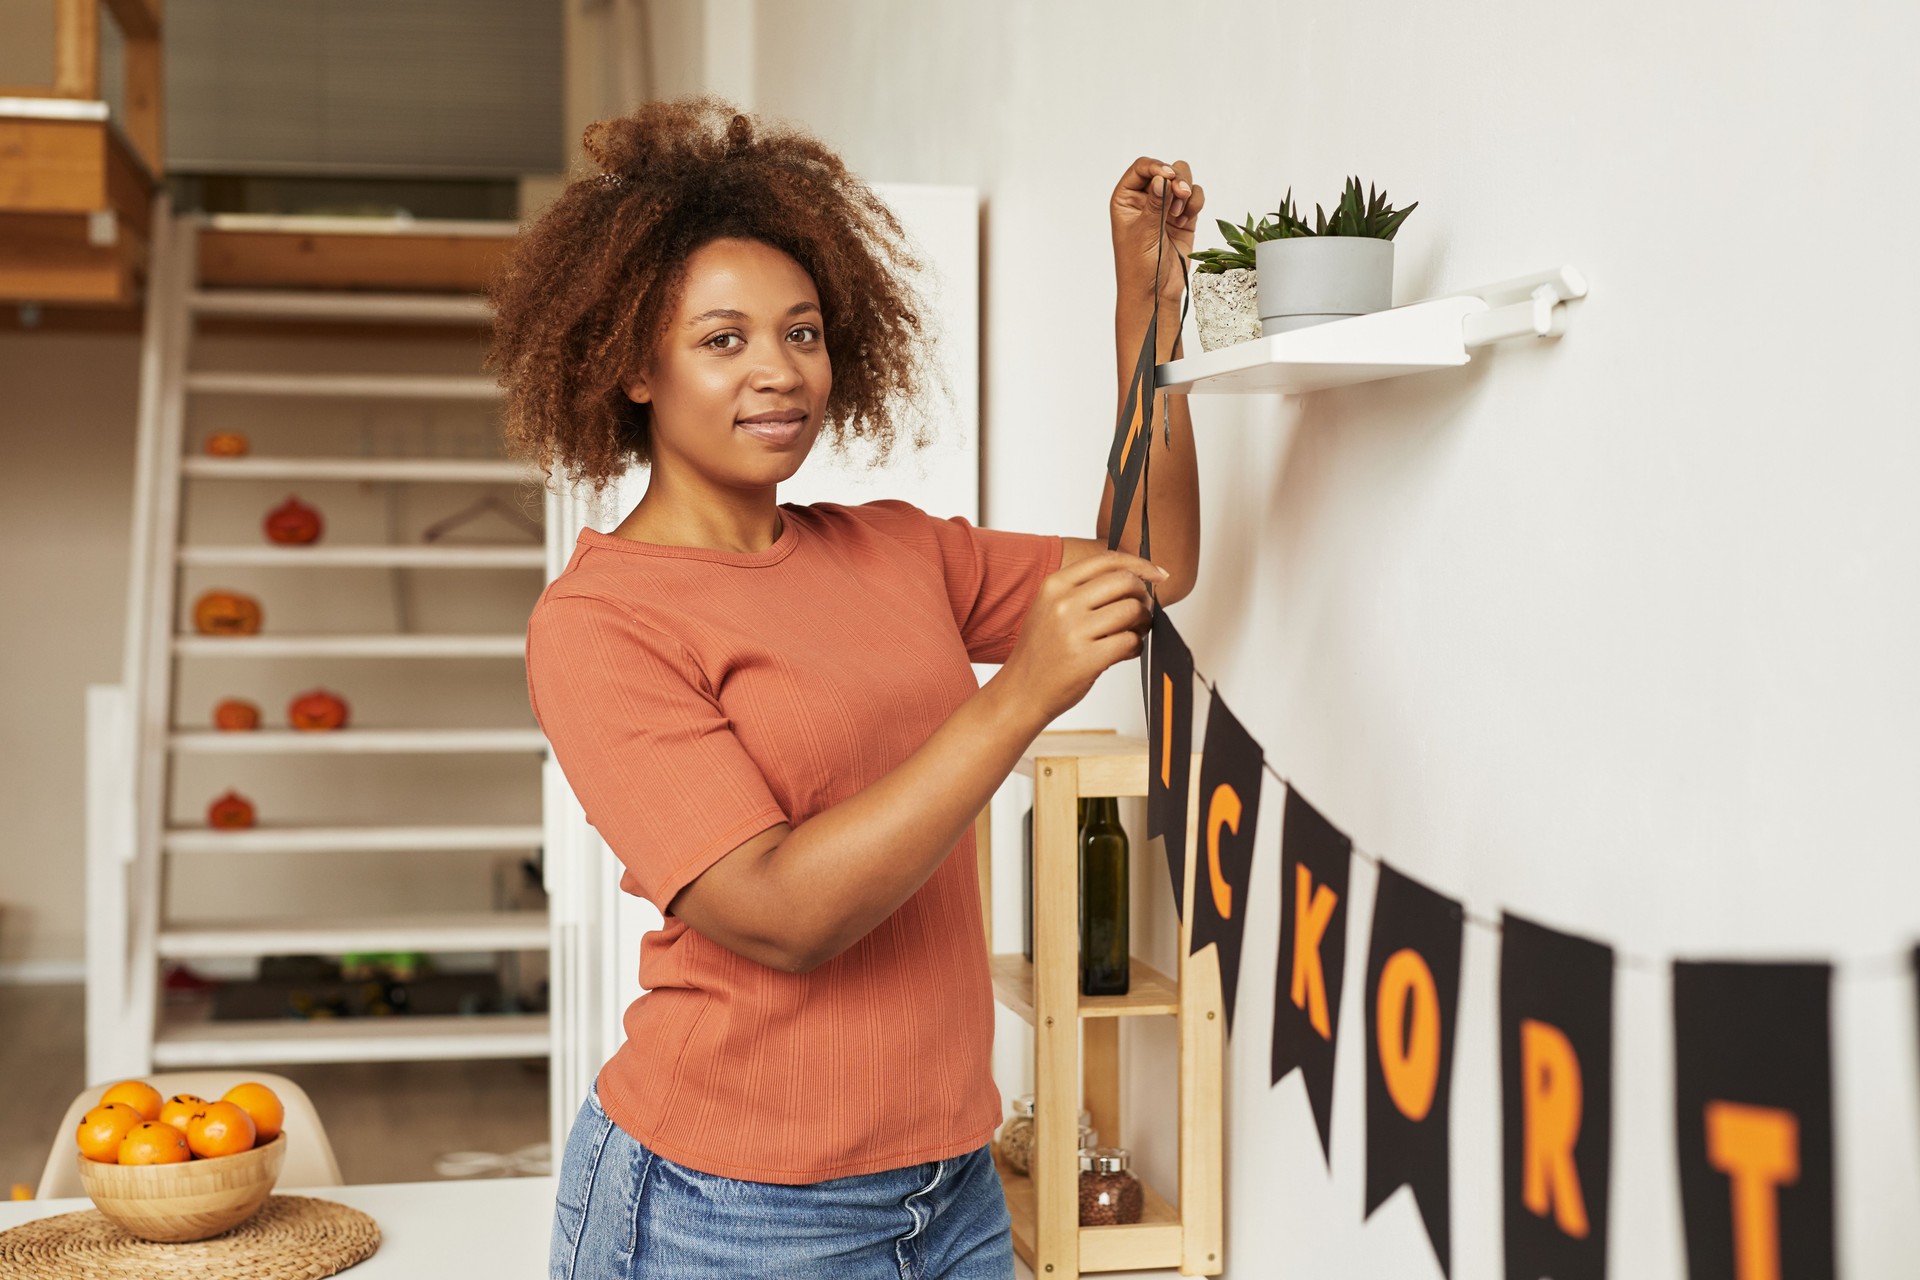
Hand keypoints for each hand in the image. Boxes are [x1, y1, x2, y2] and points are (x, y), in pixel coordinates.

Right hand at [1001, 551, 1164, 723]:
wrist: (1020, 691)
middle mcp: (1063, 603)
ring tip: (1134, 633)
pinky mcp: (1087, 658)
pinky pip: (1130, 641)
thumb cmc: (1041, 652)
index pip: (1107, 560)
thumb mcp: (1049, 608)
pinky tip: (1124, 652)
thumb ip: (1083, 590)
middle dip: (1144, 596)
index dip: (1139, 564)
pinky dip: (1136, 646)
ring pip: (1132, 610)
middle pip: (1125, 582)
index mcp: (1054, 585)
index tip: (1157, 575)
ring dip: (1143, 622)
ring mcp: (1074, 631)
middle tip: (1143, 612)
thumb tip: (1133, 579)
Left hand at [1111, 157, 1204, 304]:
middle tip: (1180, 194)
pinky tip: (1186, 219)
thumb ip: (1155, 204)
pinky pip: (1194, 198)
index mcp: (1126, 198)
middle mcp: (1146, 198)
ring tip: (1180, 213)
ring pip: (1183, 180)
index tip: (1168, 176)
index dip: (1156, 166)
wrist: (1155, 291)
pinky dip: (1195, 203)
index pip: (1142, 168)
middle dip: (1176, 179)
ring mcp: (1166, 207)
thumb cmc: (1138, 265)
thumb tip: (1161, 178)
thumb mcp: (1144, 232)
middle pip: (1166, 169)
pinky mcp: (1184, 217)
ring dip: (1186, 191)